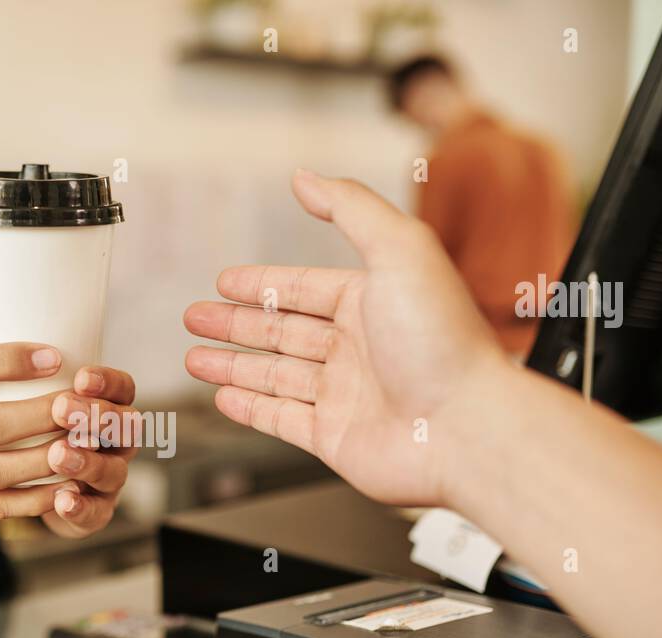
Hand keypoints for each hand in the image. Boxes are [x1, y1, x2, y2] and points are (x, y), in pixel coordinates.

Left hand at [42, 366, 137, 538]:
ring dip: (87, 461)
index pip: (122, 388)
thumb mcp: (28, 397)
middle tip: (61, 409)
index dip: (107, 382)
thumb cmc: (30, 430)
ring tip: (58, 455)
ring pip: (114, 471)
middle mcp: (116, 443)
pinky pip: (95, 513)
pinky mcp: (95, 513)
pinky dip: (80, 506)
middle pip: (125, 427)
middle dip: (95, 416)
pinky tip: (61, 500)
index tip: (80, 376)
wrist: (32, 489)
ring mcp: (109, 479)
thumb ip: (23, 377)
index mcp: (108, 408)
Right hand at [184, 169, 511, 505]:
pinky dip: (249, 409)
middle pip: (281, 331)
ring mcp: (345, 395)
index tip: (225, 281)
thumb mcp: (400, 248)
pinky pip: (281, 419)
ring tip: (195, 358)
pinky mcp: (336, 438)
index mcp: (372, 301)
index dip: (261, 284)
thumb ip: (350, 208)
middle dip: (235, 323)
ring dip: (232, 365)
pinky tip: (225, 398)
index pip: (303, 288)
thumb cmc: (445, 341)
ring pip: (274, 376)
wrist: (466, 426)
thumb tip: (307, 177)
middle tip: (195, 316)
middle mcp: (358, 348)